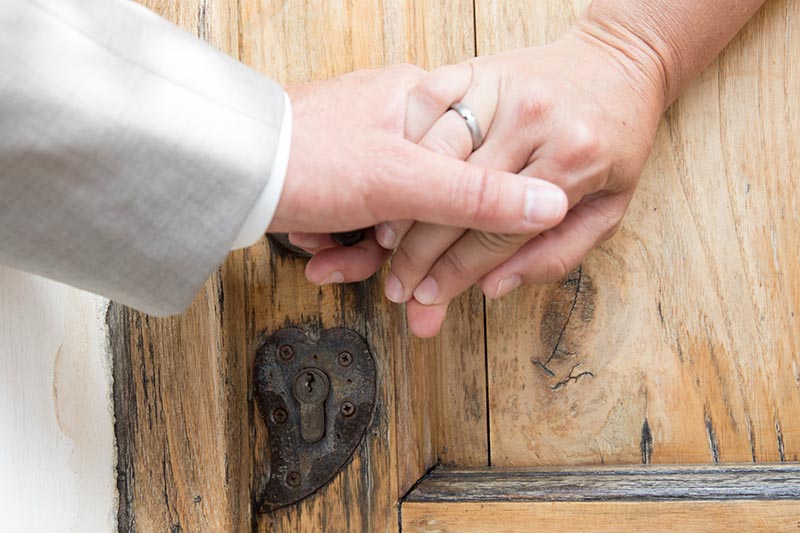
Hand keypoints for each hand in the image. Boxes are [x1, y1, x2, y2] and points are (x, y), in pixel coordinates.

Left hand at [268, 65, 567, 284]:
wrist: (220, 166)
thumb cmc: (306, 157)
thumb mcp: (401, 180)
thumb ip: (478, 195)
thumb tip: (551, 205)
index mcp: (427, 104)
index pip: (482, 166)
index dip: (477, 222)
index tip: (465, 261)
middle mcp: (402, 121)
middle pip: (438, 199)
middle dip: (413, 253)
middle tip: (407, 297)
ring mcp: (369, 148)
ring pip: (398, 215)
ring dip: (367, 253)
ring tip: (332, 263)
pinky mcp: (341, 175)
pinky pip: (363, 219)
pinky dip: (342, 243)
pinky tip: (317, 251)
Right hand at [305, 32, 663, 335]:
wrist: (619, 64)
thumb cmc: (615, 143)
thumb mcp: (608, 210)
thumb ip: (555, 255)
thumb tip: (492, 287)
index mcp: (571, 160)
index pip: (497, 232)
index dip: (456, 273)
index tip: (427, 298)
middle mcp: (532, 120)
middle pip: (457, 198)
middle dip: (418, 252)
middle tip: (397, 287)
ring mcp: (501, 88)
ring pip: (433, 154)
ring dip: (403, 201)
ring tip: (384, 243)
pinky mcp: (477, 67)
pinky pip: (425, 104)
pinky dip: (403, 141)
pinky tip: (392, 175)